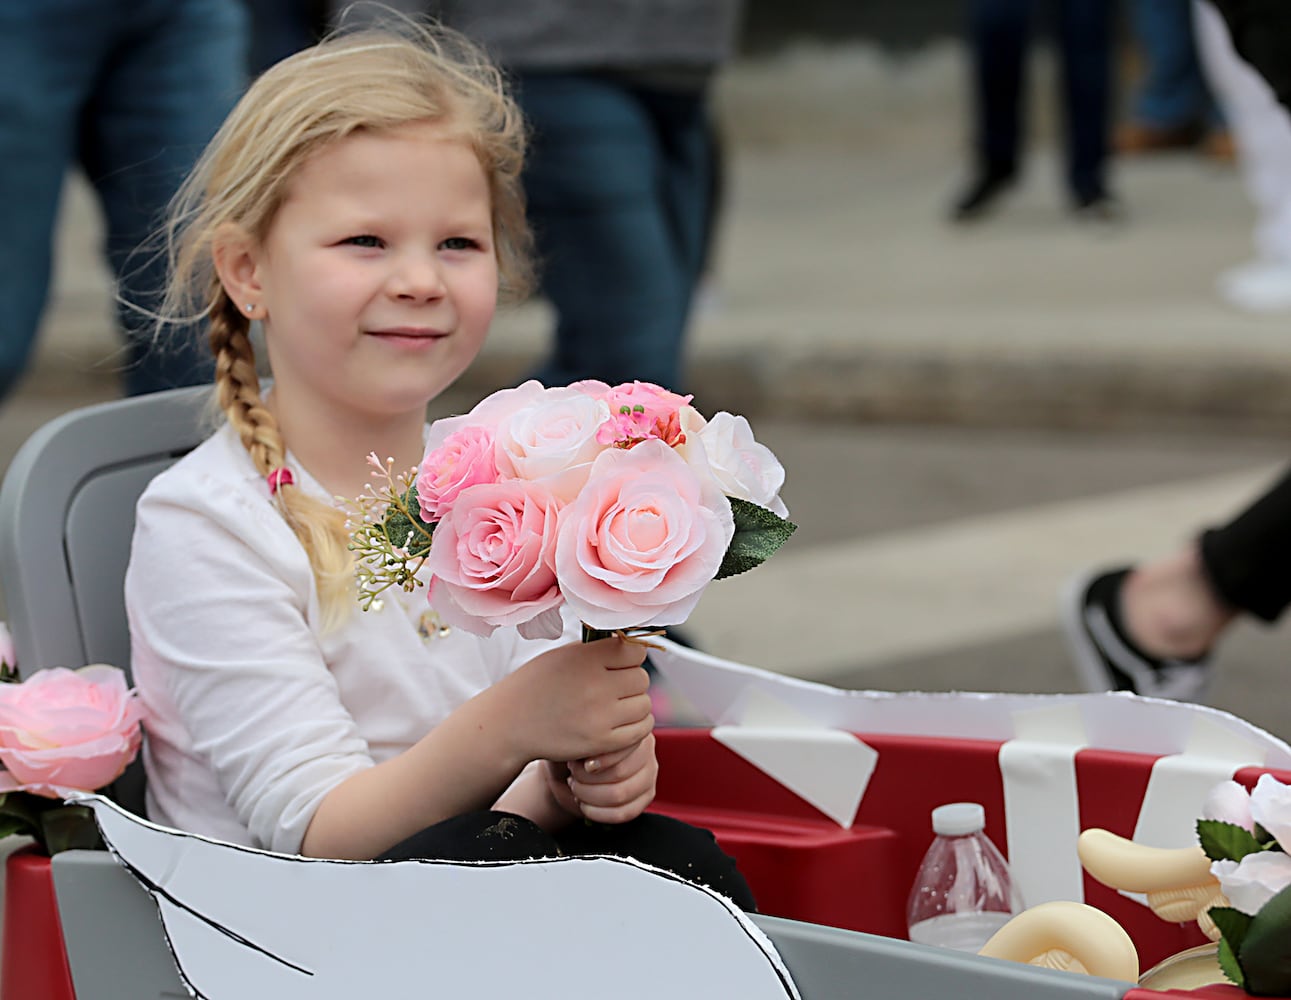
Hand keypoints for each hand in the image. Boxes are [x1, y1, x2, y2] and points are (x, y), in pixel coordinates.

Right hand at [498, 637, 651, 764]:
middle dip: (631, 681)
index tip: (619, 662)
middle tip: (614, 686)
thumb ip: (596, 650)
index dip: (630, 656)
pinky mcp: (601, 742)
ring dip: (634, 704)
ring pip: (644, 705)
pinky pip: (640, 730)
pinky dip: (635, 725)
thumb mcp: (562, 655)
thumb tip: (629, 645)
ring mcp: (600, 716)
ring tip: (616, 705)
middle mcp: (596, 686)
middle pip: (642, 679)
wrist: (510, 723)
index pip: (635, 652)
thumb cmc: (536, 685)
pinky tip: (620, 722)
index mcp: (586, 659)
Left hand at [544, 733, 657, 824]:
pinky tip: (585, 805)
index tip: (574, 764)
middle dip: (587, 779)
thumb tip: (586, 754)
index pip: (621, 745)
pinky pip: (625, 813)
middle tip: (572, 776)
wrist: (566, 771)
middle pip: (620, 771)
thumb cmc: (569, 750)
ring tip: (577, 789)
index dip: (595, 759)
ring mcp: (649, 773)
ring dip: (590, 796)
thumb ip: (581, 738)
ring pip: (621, 794)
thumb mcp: (571, 739)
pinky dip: (598, 813)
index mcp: (629, 726)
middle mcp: (645, 748)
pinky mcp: (646, 796)